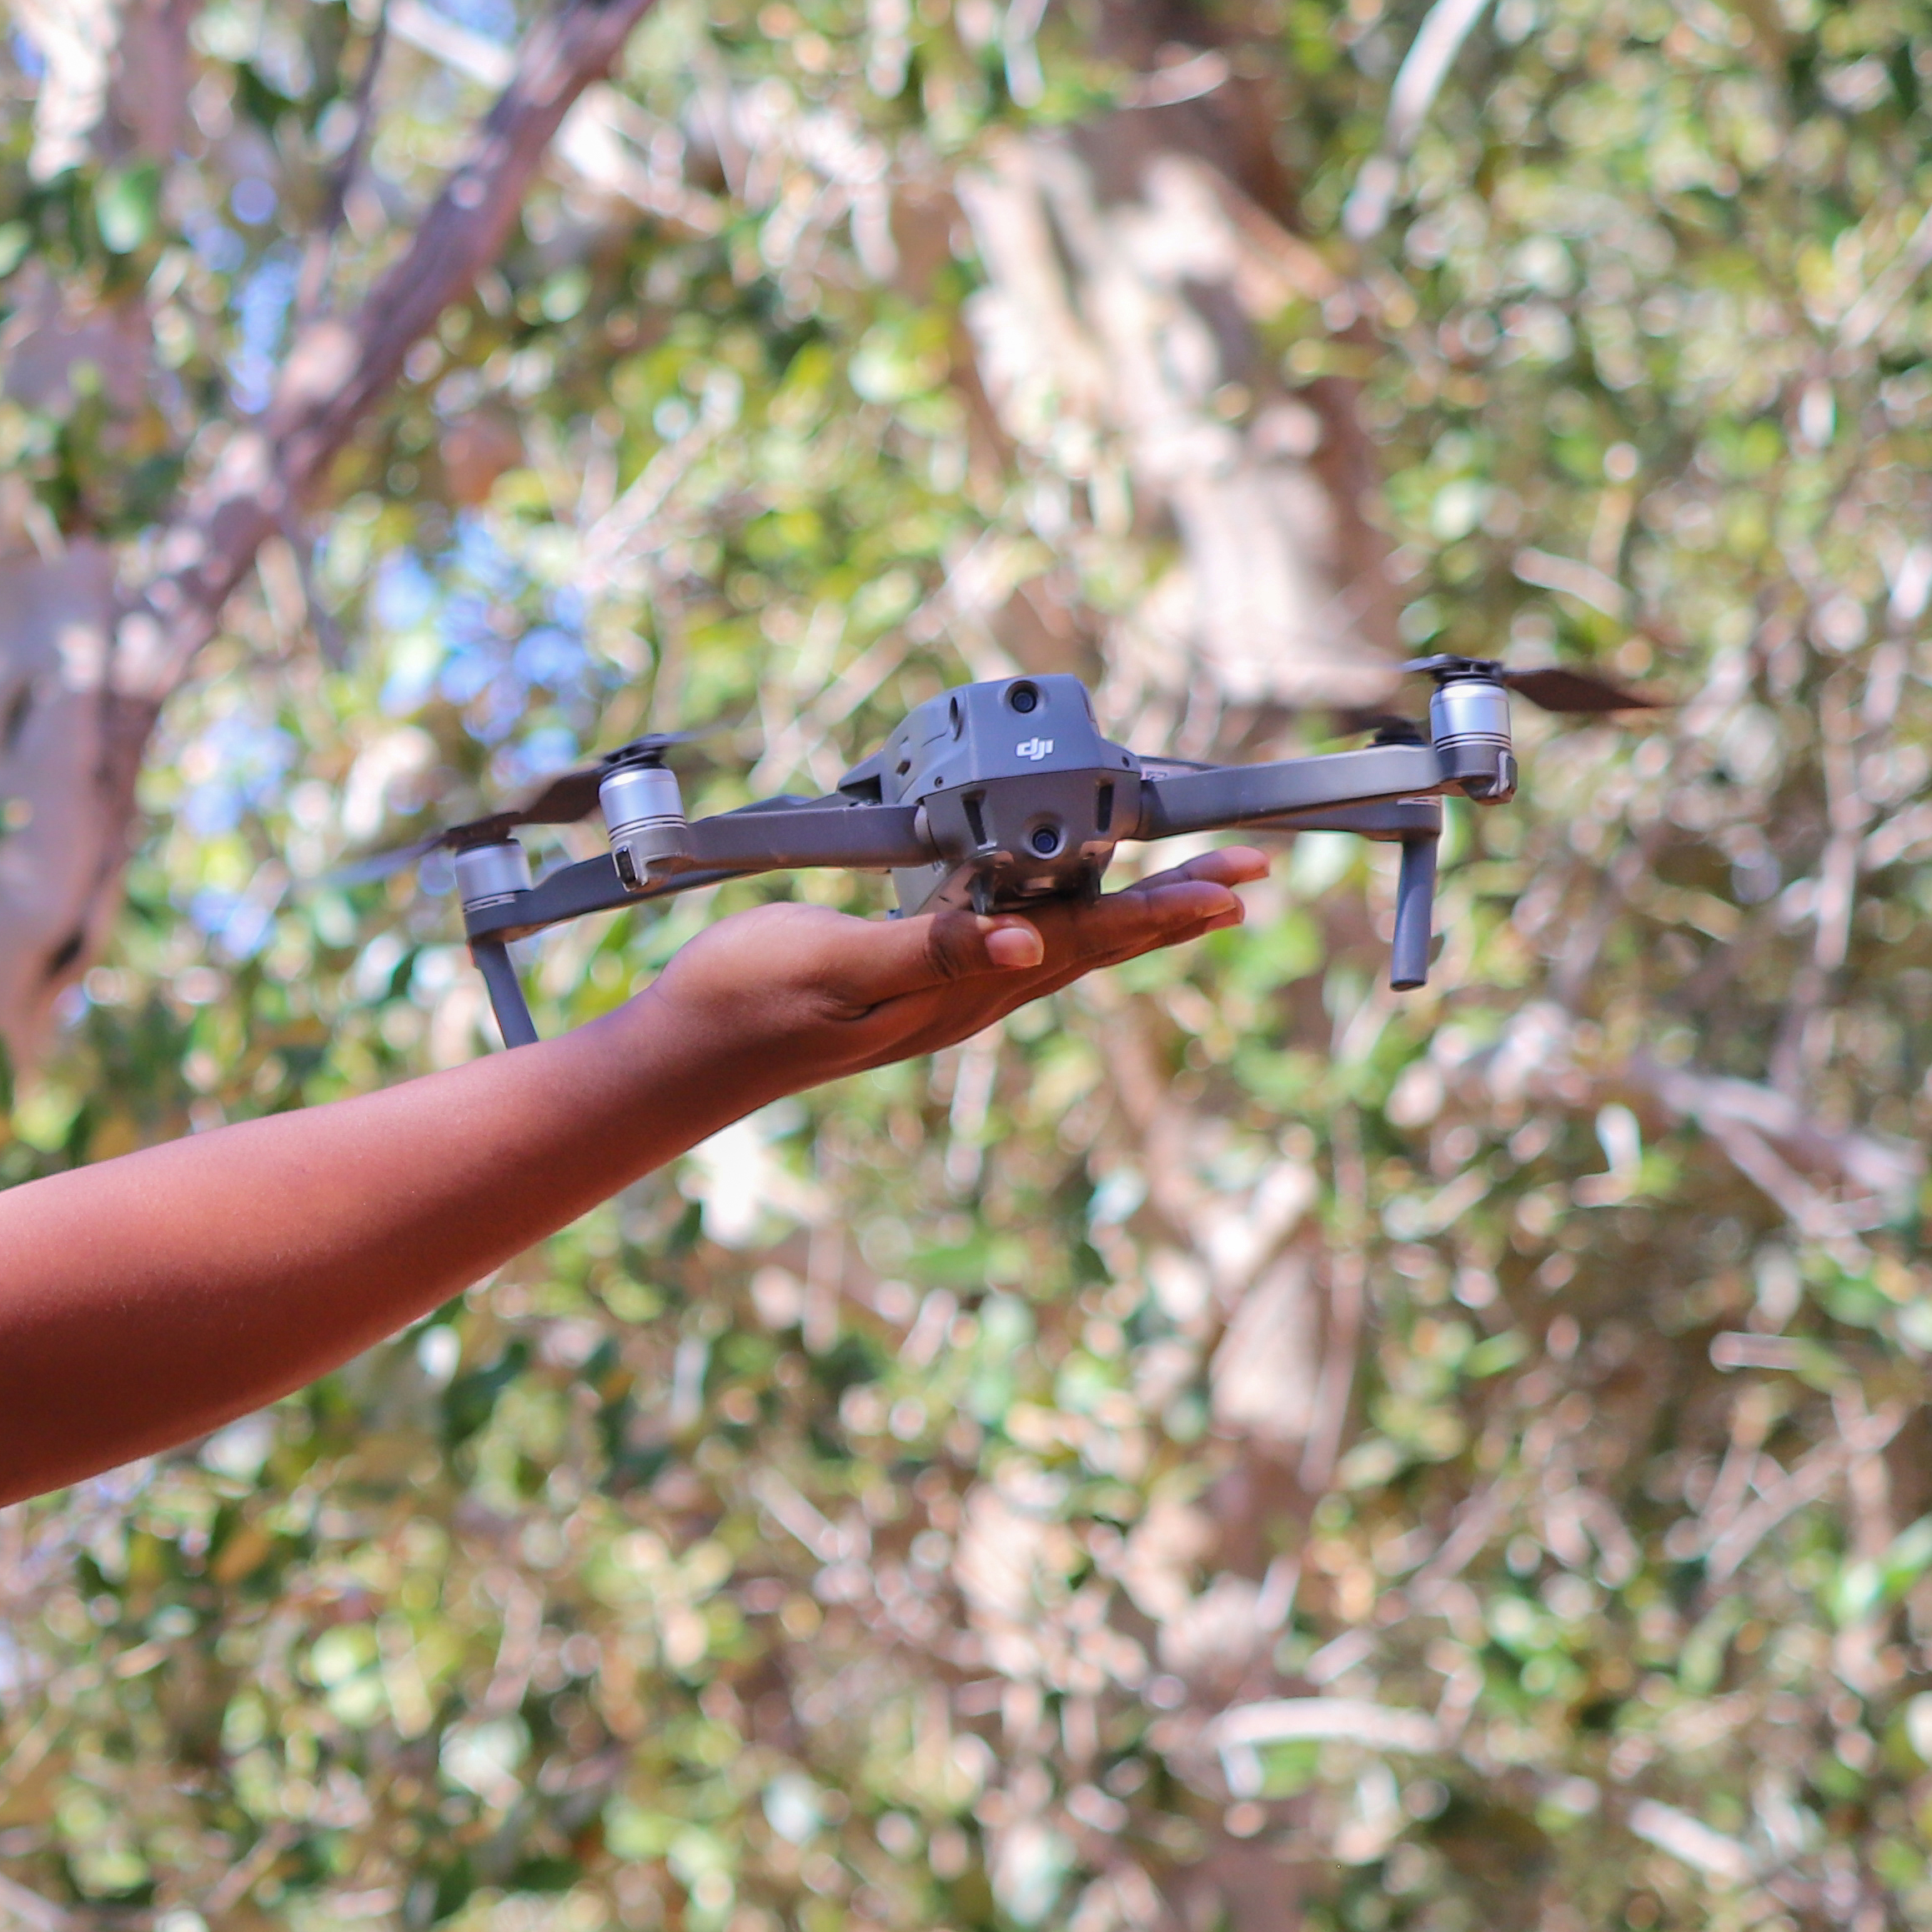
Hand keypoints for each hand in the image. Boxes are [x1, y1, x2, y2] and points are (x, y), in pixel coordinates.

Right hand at [617, 847, 1268, 1098]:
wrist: (686, 1056)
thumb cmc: (748, 1003)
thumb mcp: (834, 964)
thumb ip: (928, 951)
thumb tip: (1028, 944)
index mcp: (958, 988)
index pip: (1082, 940)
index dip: (1159, 910)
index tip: (1229, 886)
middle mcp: (966, 996)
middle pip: (1093, 945)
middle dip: (1172, 909)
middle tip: (1245, 876)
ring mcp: (942, 994)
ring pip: (1062, 946)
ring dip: (1132, 915)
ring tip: (1191, 893)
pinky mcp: (912, 982)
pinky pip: (1013, 944)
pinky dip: (1064, 915)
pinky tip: (1067, 902)